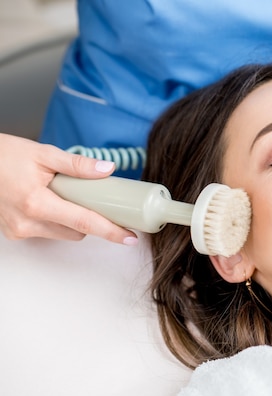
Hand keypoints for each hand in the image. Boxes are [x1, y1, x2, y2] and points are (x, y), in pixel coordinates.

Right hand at [0, 133, 137, 243]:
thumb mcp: (43, 154)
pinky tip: (46, 201)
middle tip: (94, 198)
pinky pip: (47, 231)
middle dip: (89, 218)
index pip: (84, 222)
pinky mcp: (13, 233)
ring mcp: (18, 230)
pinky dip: (54, 220)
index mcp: (37, 203)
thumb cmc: (3, 155)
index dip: (111, 231)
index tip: (130, 238)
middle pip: (77, 231)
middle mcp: (27, 222)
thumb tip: (108, 170)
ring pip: (63, 233)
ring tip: (61, 194)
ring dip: (71, 219)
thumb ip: (77, 165)